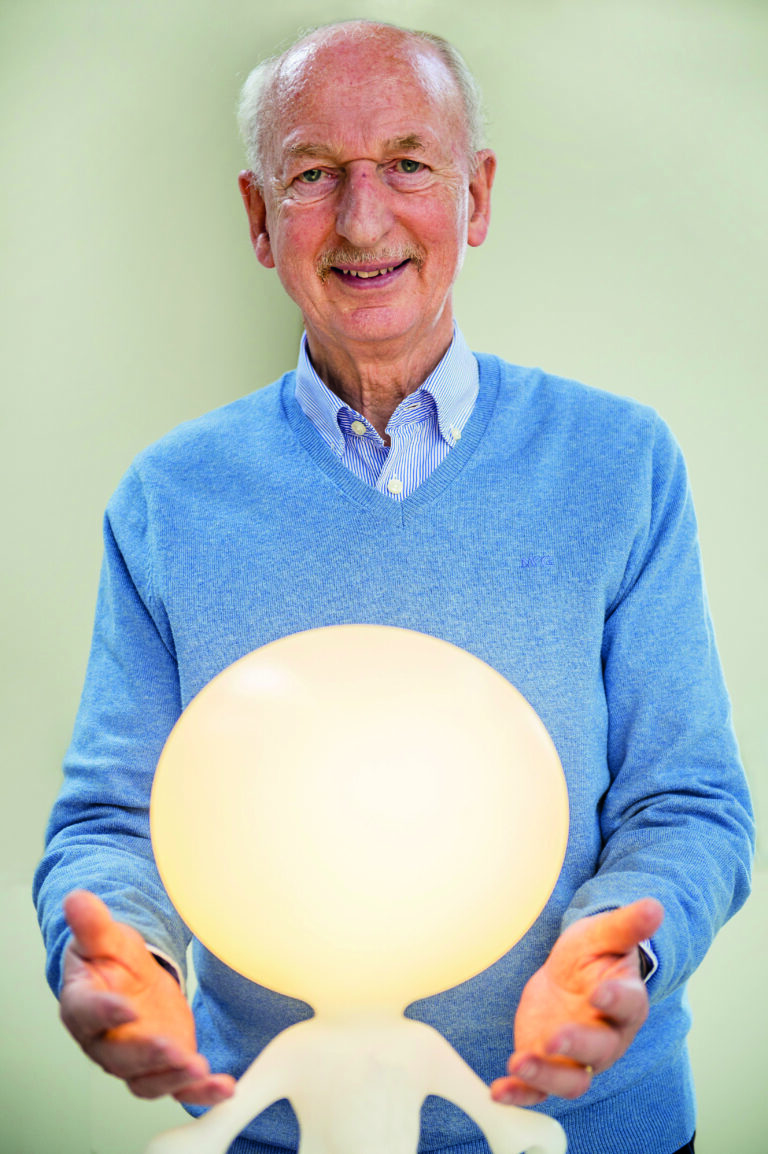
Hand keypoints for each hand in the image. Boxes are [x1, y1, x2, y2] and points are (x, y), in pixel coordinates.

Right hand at [59, 890, 235, 1104]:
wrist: (127, 980)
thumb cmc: (111, 959)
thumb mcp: (105, 938)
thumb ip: (93, 923)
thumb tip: (77, 898)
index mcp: (83, 1006)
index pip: (88, 1014)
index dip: (105, 1013)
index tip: (127, 1009)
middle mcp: (104, 1041)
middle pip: (119, 1057)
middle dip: (148, 1056)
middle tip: (173, 1049)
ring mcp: (134, 1059)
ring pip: (147, 1080)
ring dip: (173, 1079)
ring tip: (200, 1070)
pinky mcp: (163, 1066)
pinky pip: (177, 1088)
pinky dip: (200, 1093)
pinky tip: (224, 1087)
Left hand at [491, 897, 663, 1105]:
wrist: (570, 976)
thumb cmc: (593, 955)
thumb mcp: (604, 933)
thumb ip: (627, 925)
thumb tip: (655, 906)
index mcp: (626, 1002)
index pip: (626, 1004)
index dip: (614, 999)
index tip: (599, 992)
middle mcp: (607, 1038)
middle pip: (598, 1050)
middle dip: (576, 1045)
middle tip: (553, 1038)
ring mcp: (577, 1056)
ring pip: (571, 1079)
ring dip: (546, 1076)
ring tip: (518, 1064)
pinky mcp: (549, 1064)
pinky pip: (538, 1088)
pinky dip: (520, 1093)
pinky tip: (498, 1091)